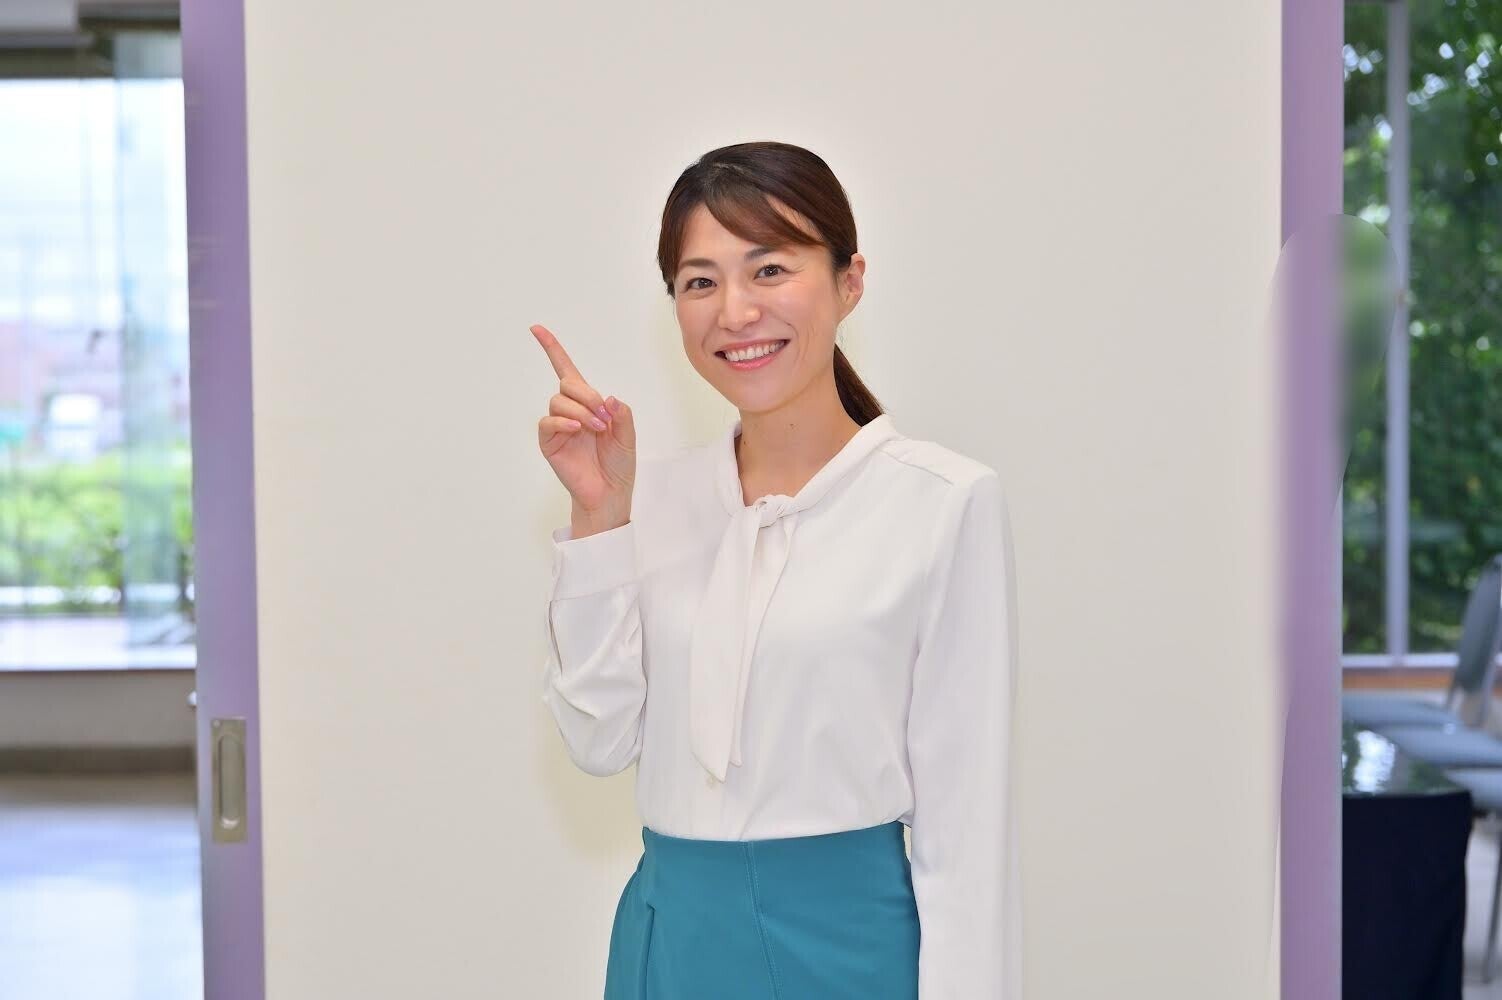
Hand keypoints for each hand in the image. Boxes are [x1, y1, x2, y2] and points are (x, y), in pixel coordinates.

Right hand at [531, 324, 635, 527]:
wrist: (609, 492)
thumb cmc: (617, 464)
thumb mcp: (628, 435)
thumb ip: (622, 414)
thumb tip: (609, 398)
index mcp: (587, 404)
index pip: (566, 370)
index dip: (552, 349)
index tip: (536, 329)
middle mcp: (569, 411)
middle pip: (567, 384)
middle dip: (587, 395)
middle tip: (603, 416)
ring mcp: (558, 426)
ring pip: (559, 401)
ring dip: (580, 411)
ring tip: (595, 429)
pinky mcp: (549, 442)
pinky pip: (548, 422)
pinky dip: (563, 422)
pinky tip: (577, 430)